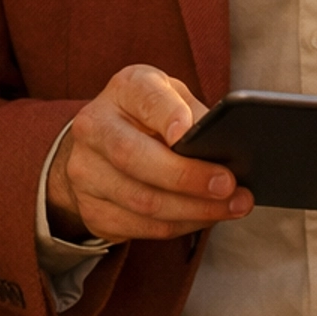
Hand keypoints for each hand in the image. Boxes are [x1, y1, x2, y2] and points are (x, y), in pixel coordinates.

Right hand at [46, 64, 252, 243]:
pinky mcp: (90, 209)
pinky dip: (180, 225)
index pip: (145, 99)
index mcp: (125, 89)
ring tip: (231, 207)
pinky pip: (140, 226)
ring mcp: (85, 171)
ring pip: (141, 200)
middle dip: (187, 176)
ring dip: (193, 210)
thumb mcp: (175, 99)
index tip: (186, 132)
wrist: (102, 144)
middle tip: (228, 186)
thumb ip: (196, 116)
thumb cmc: (151, 116)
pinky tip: (205, 217)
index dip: (166, 115)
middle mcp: (96, 127)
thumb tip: (228, 148)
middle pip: (134, 157)